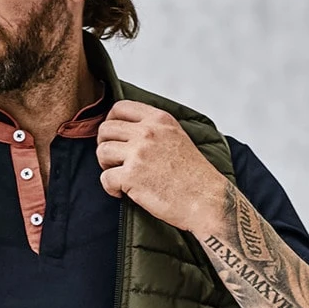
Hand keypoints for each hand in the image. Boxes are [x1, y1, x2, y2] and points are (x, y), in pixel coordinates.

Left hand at [96, 100, 224, 229]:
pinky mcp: (132, 176)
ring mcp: (139, 153)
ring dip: (106, 166)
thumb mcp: (178, 137)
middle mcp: (148, 132)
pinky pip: (105, 178)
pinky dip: (111, 188)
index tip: (114, 137)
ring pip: (102, 151)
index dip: (111, 122)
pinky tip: (123, 192)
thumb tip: (128, 131)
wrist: (206, 200)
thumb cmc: (194, 176)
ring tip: (120, 176)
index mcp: (159, 119)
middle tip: (115, 161)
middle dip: (105, 146)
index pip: (120, 107)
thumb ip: (155, 129)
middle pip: (106, 129)